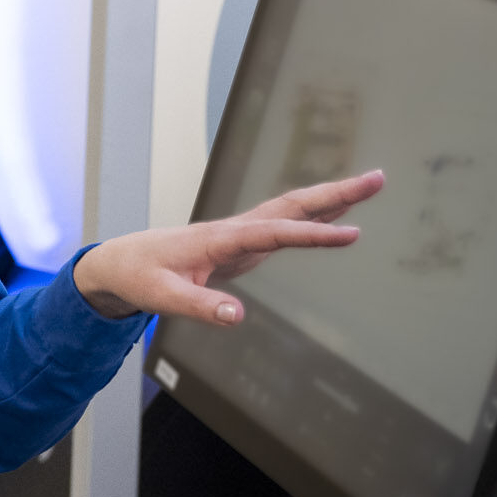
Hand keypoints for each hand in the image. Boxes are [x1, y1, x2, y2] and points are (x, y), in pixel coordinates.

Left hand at [71, 169, 385, 323]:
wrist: (118, 263)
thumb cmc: (138, 277)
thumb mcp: (162, 298)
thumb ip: (198, 306)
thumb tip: (237, 317)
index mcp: (218, 239)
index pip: (274, 233)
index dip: (313, 234)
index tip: (352, 235)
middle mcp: (234, 229)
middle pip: (291, 206)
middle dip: (336, 193)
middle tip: (378, 178)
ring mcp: (239, 234)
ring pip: (291, 210)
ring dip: (331, 198)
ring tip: (371, 185)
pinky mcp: (240, 243)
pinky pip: (285, 224)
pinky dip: (314, 215)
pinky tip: (336, 215)